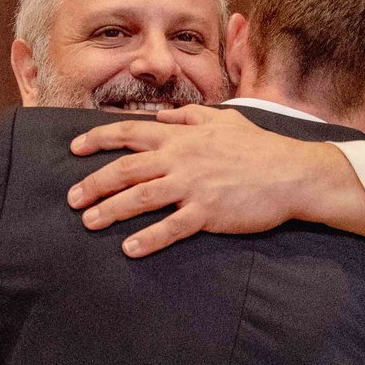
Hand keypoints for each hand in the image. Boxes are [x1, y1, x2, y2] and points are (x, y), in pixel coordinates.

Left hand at [67, 106, 364, 256]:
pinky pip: (171, 227)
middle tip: (72, 198)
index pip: (130, 133)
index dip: (98, 138)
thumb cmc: (259, 147)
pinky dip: (148, 238)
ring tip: (88, 222)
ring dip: (111, 210)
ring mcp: (193, 186)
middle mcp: (181, 159)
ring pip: (141, 197)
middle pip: (126, 169)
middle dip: (94, 183)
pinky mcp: (208, 213)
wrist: (292, 173)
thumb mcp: (223, 119)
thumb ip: (189, 116)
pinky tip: (129, 248)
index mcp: (182, 136)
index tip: (74, 148)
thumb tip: (161, 116)